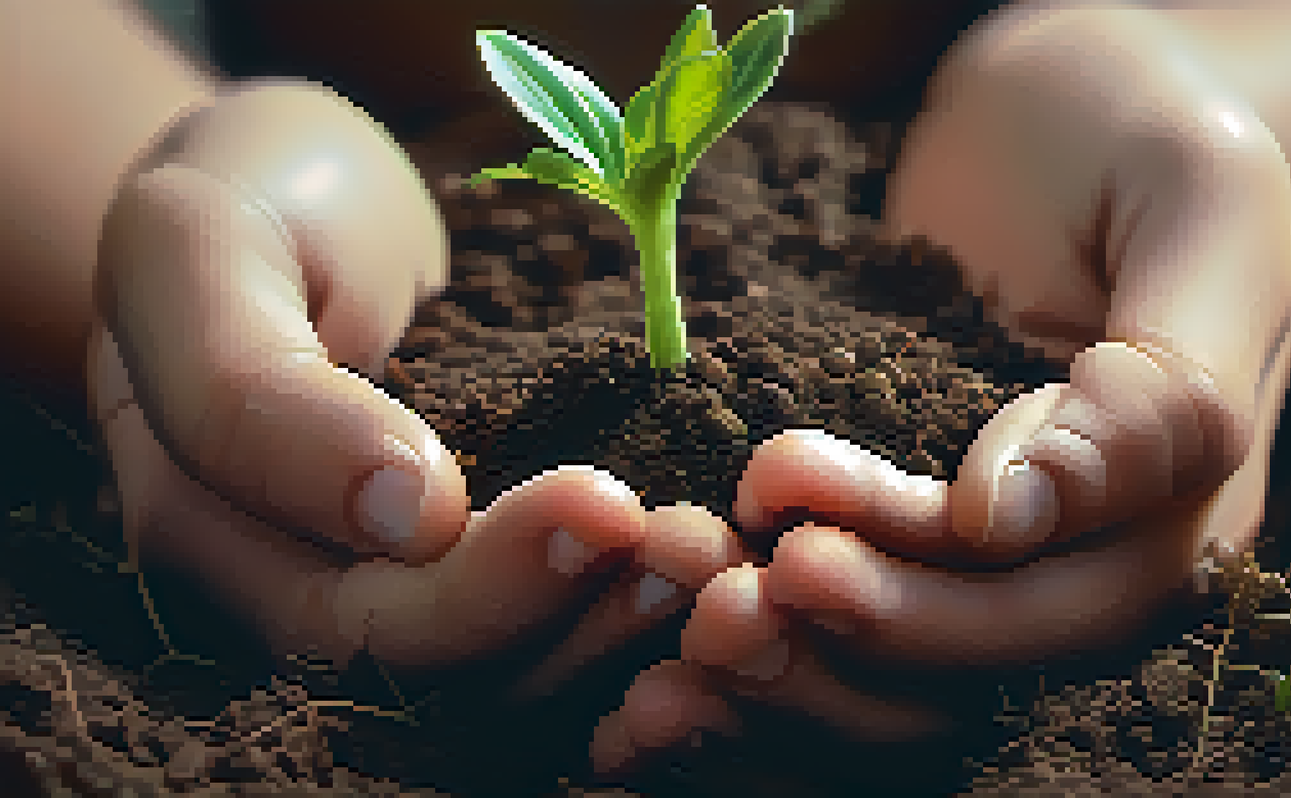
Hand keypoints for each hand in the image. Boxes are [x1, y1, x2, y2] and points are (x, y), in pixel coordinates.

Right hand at [88, 78, 742, 683]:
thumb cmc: (247, 199)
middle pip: (448, 665)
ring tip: (713, 554)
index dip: (486, 589)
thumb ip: (254, 391)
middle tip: (692, 542)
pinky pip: (548, 605)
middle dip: (578, 613)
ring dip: (618, 622)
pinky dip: (626, 593)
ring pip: (507, 660)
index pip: (352, 620)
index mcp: (208, 531)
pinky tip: (704, 549)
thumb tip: (406, 517)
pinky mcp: (474, 546)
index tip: (605, 506)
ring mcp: (392, 571)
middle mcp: (299, 581)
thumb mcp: (201, 246)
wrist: (296, 193)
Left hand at [592, 5, 1290, 778]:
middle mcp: (1099, 558)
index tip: (805, 543)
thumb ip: (1161, 371)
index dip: (936, 580)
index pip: (1076, 579)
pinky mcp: (907, 539)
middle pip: (983, 658)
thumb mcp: (1197, 195)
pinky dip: (755, 657)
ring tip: (677, 585)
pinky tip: (654, 649)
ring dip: (784, 660)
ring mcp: (1000, 559)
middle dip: (845, 628)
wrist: (1057, 117)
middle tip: (717, 581)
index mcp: (1190, 498)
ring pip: (907, 680)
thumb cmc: (1138, 125)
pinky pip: (843, 632)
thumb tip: (1018, 516)